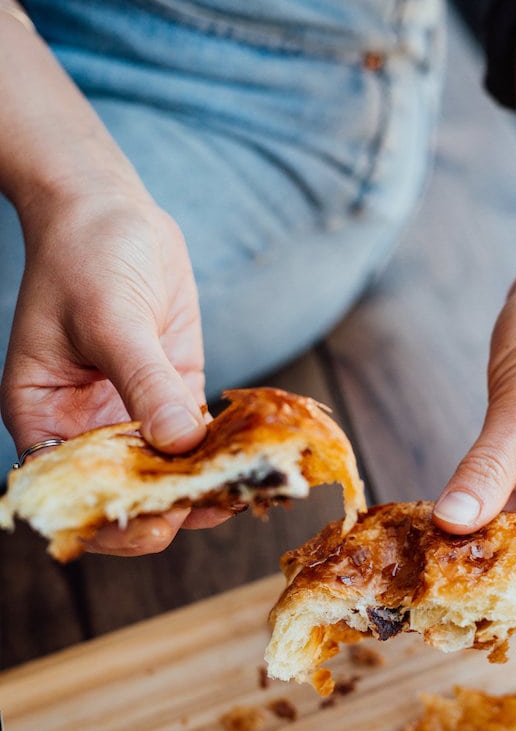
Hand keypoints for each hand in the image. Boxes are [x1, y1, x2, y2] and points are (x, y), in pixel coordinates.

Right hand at [1, 185, 231, 554]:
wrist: (110, 211)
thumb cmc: (86, 256)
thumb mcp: (111, 318)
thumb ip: (144, 382)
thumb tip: (179, 443)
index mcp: (45, 418)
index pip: (74, 491)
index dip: (112, 516)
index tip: (157, 520)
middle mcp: (87, 425)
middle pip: (126, 490)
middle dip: (167, 504)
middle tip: (216, 503)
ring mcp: (132, 411)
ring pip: (168, 469)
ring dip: (204, 483)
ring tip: (246, 490)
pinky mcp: (173, 391)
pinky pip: (198, 435)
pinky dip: (223, 449)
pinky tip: (254, 458)